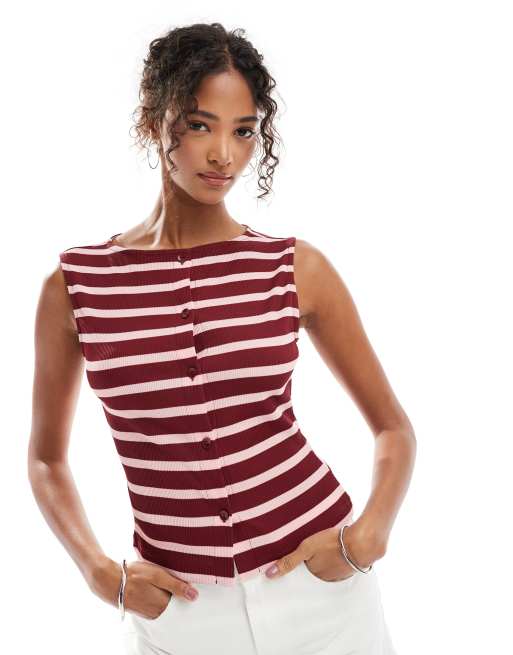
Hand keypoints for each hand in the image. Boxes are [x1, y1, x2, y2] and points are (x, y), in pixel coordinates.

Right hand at [88, 557, 199, 618]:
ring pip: (164, 603)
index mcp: (163, 605)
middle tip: (176, 580)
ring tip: (163, 582)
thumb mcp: (157, 576)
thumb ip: (176, 586)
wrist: (109, 581)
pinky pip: (155, 603)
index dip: (186, 591)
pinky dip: (157, 595)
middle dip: (177, 593)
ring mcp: (148, 612)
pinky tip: (154, 586)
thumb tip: (195, 596)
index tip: (189, 583)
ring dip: (166, 594)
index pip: (182, 601)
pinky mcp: (141, 609)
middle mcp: (156, 612)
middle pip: (173, 603)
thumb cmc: (133, 576)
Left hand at [264, 522, 381, 581]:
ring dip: (324, 560)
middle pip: (314, 570)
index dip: (298, 563)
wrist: (361, 543)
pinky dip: (335, 558)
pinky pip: (338, 564)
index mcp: (314, 573)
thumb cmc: (332, 543)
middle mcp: (325, 577)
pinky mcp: (349, 566)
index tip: (296, 557)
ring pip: (326, 567)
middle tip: (311, 551)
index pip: (301, 570)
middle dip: (311, 562)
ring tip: (323, 549)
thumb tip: (269, 575)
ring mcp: (338, 573)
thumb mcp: (307, 548)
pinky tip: (336, 549)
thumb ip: (289, 561)